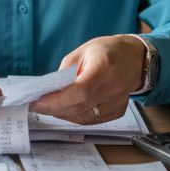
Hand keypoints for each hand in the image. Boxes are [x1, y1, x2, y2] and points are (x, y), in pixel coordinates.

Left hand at [30, 35, 144, 123]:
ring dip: (63, 114)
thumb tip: (48, 91)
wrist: (134, 58)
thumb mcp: (82, 52)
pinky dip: (76, 116)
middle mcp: (114, 87)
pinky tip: (66, 109)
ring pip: (84, 117)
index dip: (56, 100)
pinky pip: (93, 119)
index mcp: (104, 67)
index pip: (79, 91)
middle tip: (35, 105)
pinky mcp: (118, 110)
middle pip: (80, 107)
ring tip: (48, 107)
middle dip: (54, 109)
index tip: (37, 102)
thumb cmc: (106, 51)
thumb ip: (65, 72)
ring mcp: (118, 101)